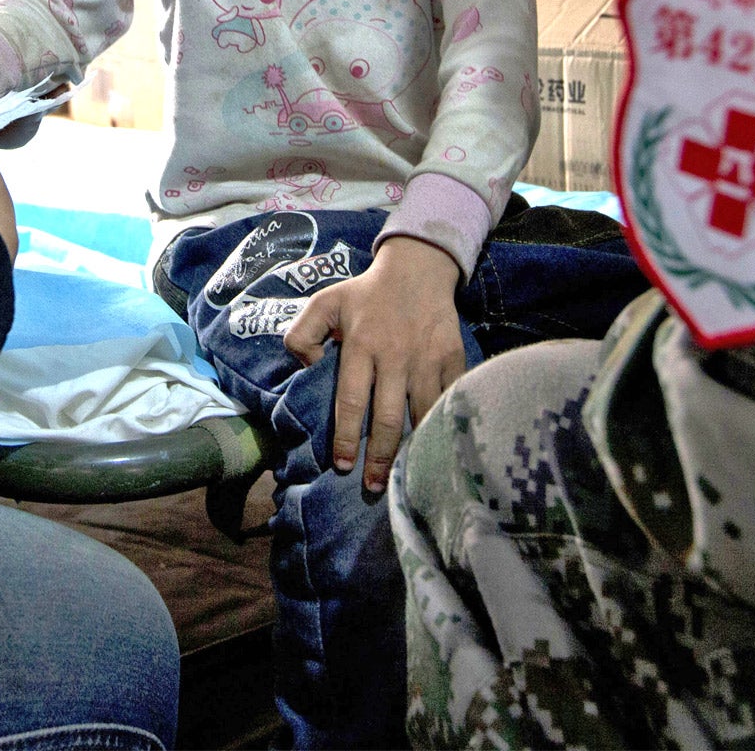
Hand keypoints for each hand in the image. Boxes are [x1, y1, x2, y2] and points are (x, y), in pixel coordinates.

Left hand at [283, 235, 465, 492]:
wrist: (417, 268)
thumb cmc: (365, 293)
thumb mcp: (325, 302)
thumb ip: (302, 334)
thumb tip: (305, 368)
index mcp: (362, 343)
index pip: (351, 400)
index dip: (346, 437)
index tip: (342, 466)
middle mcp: (395, 354)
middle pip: (388, 417)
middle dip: (380, 457)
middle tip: (373, 486)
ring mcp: (427, 357)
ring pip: (421, 413)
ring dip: (413, 448)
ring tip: (405, 477)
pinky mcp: (452, 357)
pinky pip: (449, 398)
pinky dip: (443, 424)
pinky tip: (438, 447)